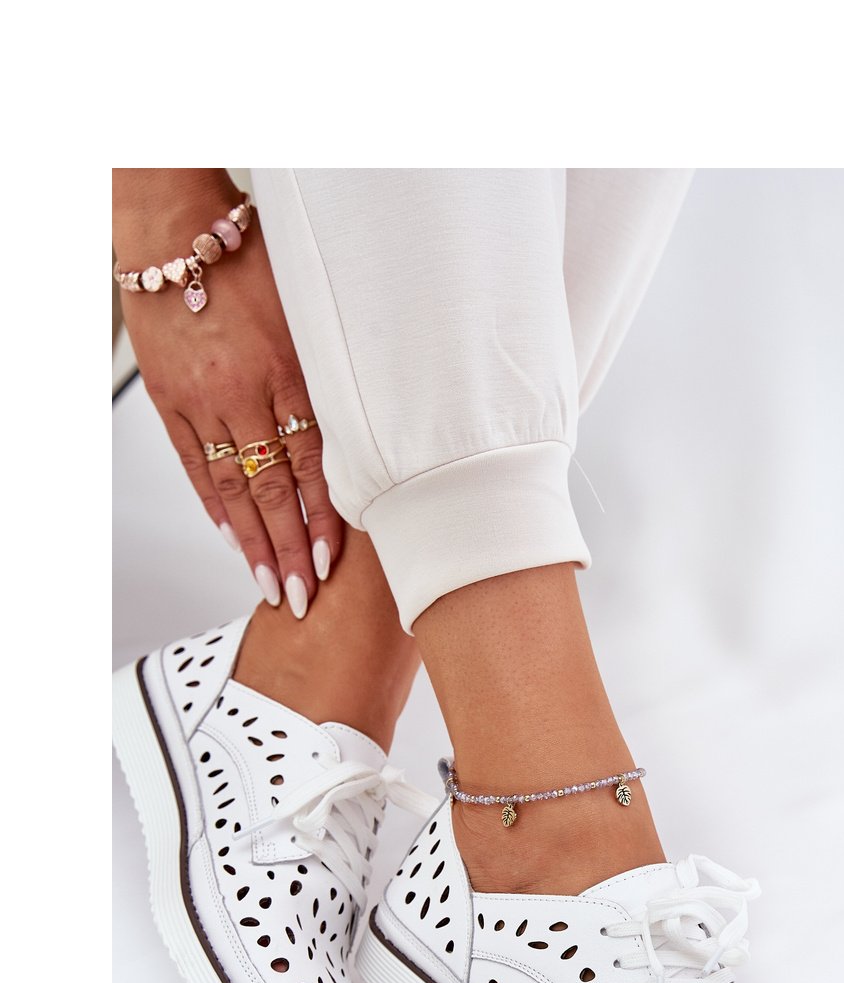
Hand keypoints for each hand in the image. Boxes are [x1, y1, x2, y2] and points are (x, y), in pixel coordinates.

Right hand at [114, 170, 341, 616]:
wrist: (176, 229)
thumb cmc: (250, 260)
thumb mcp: (308, 311)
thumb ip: (333, 368)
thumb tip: (376, 417)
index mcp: (289, 371)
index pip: (314, 463)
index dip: (325, 517)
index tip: (335, 561)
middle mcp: (244, 392)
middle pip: (272, 488)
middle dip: (290, 549)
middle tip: (301, 595)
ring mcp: (203, 401)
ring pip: (232, 487)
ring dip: (252, 541)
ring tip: (267, 582)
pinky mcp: (170, 401)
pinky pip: (195, 464)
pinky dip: (212, 505)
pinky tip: (229, 536)